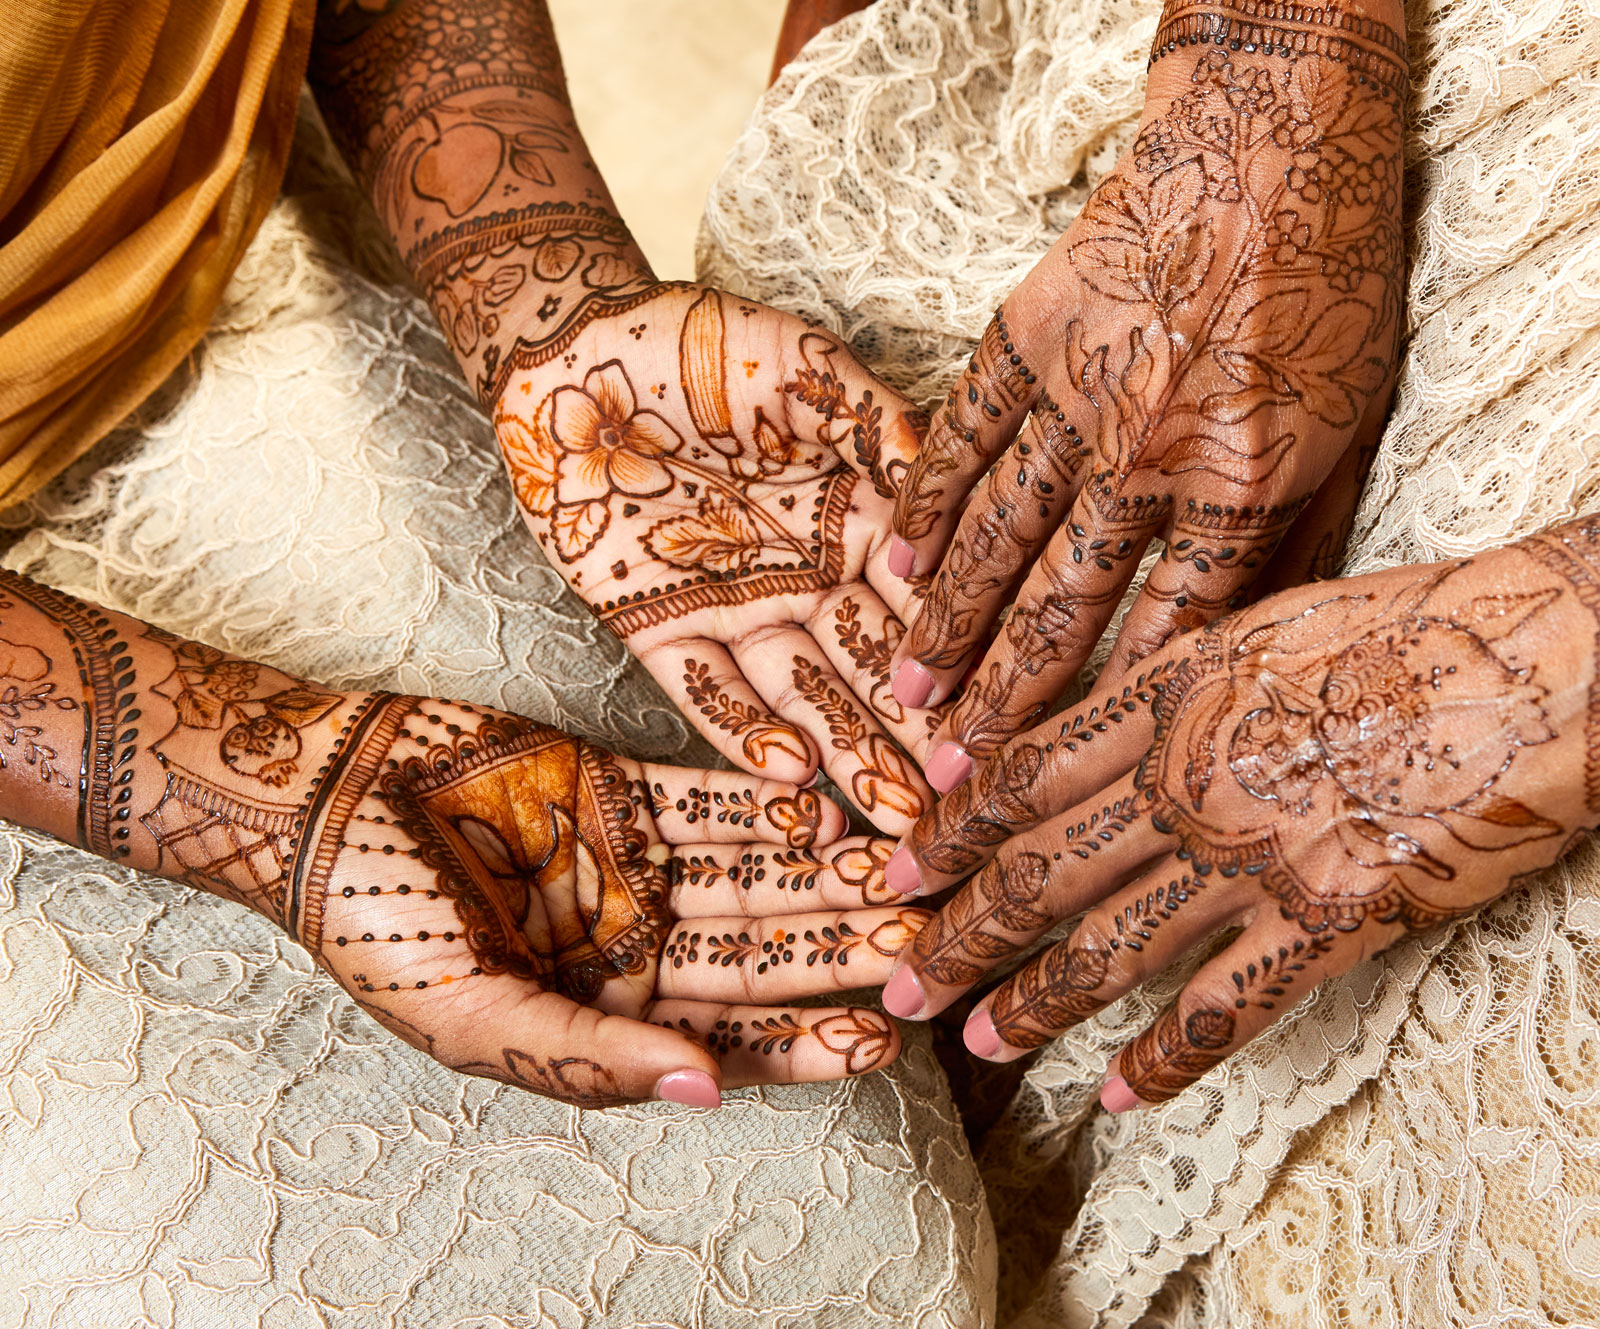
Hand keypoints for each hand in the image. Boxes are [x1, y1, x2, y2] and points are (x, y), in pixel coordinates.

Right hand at [295, 693, 924, 1105]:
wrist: (315, 797)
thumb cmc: (373, 924)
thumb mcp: (471, 1017)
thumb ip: (587, 1057)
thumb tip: (705, 1093)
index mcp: (603, 1013)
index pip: (732, 1036)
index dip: (808, 1040)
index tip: (885, 1040)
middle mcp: (634, 940)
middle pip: (763, 951)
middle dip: (841, 951)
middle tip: (926, 946)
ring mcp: (636, 858)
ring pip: (756, 873)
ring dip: (828, 876)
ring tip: (905, 875)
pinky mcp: (627, 782)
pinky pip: (716, 795)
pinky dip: (773, 802)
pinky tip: (837, 806)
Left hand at [492, 283, 941, 834]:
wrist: (576, 349)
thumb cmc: (706, 344)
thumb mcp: (811, 372)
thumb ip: (883, 430)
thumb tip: (963, 485)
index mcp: (863, 520)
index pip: (928, 602)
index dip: (966, 659)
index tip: (1006, 720)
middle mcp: (812, 579)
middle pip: (876, 670)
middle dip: (919, 740)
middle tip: (964, 808)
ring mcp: (739, 611)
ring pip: (804, 698)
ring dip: (849, 758)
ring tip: (896, 820)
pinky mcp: (659, 630)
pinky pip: (707, 693)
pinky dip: (748, 734)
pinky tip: (794, 779)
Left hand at [879, 428, 1599, 1108]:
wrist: (1552, 653)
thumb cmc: (1420, 621)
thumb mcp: (1274, 613)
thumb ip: (1179, 668)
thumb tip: (1101, 712)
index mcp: (1177, 688)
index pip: (1028, 770)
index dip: (954, 829)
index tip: (901, 869)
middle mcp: (1196, 771)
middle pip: (1042, 866)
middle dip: (958, 930)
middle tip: (896, 979)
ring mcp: (1261, 848)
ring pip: (1110, 942)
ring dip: (1033, 999)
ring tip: (975, 1039)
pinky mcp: (1335, 915)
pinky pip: (1224, 1005)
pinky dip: (1163, 1057)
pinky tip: (1116, 1095)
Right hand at [885, 1, 1408, 786]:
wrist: (1272, 141)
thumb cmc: (1331, 288)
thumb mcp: (1356, 426)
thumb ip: (1305, 540)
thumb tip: (1259, 644)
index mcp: (1241, 486)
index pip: (1162, 633)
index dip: (1103, 717)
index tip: (1054, 777)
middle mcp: (1147, 458)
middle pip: (1062, 608)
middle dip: (1004, 701)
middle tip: (953, 773)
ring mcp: (1077, 398)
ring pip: (998, 537)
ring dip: (949, 625)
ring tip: (908, 692)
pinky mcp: (1029, 340)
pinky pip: (963, 439)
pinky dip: (924, 504)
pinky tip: (892, 565)